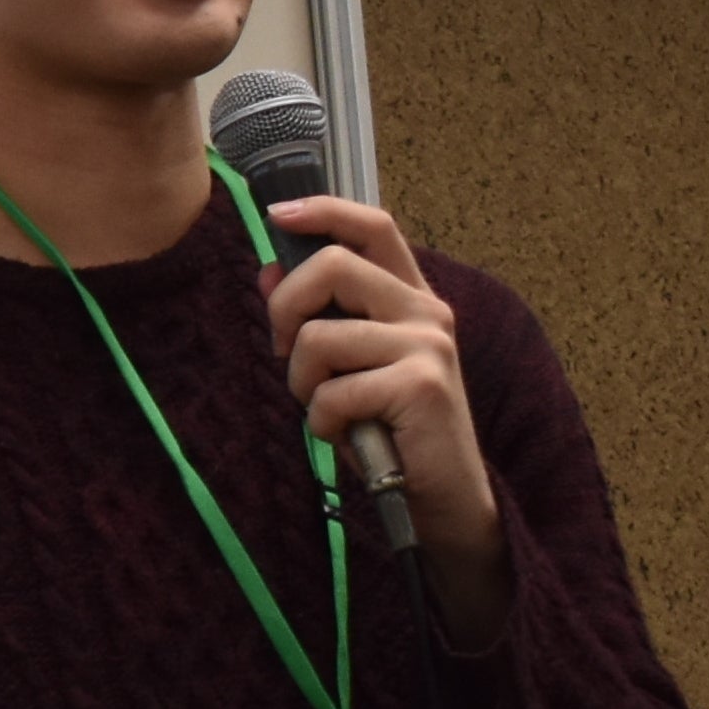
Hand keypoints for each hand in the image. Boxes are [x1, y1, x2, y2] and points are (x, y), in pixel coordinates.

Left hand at [259, 193, 510, 632]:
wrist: (442, 497)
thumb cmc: (391, 430)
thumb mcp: (348, 366)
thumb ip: (317, 318)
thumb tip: (267, 271)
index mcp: (411, 299)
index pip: (375, 227)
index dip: (324, 211)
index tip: (278, 214)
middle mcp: (426, 312)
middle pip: (331, 266)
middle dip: (285, 311)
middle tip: (288, 355)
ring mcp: (428, 345)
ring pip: (318, 337)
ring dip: (303, 384)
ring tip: (333, 409)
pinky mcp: (422, 385)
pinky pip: (331, 391)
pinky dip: (322, 421)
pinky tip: (349, 436)